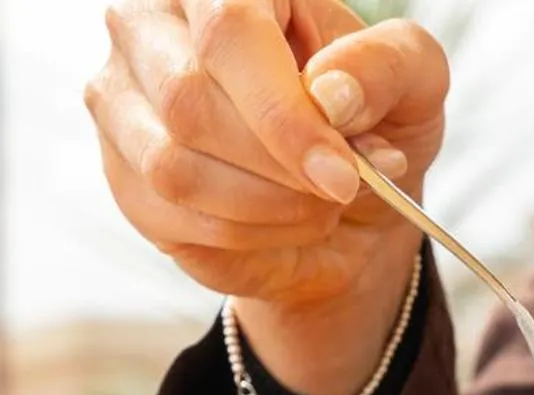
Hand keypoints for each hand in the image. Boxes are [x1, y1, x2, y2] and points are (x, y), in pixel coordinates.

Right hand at [86, 0, 449, 394]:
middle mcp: (152, 22)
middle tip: (339, 189)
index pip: (229, 29)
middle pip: (189, 100)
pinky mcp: (121, 169)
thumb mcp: (412, 81)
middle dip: (278, 166)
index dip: (283, 112)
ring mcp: (121, 96)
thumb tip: (330, 92)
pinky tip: (278, 222)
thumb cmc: (370, 120)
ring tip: (316, 203)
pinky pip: (167, 213)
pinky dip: (242, 234)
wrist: (343, 201)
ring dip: (263, 205)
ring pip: (172, 166)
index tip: (340, 173)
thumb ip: (385, 67)